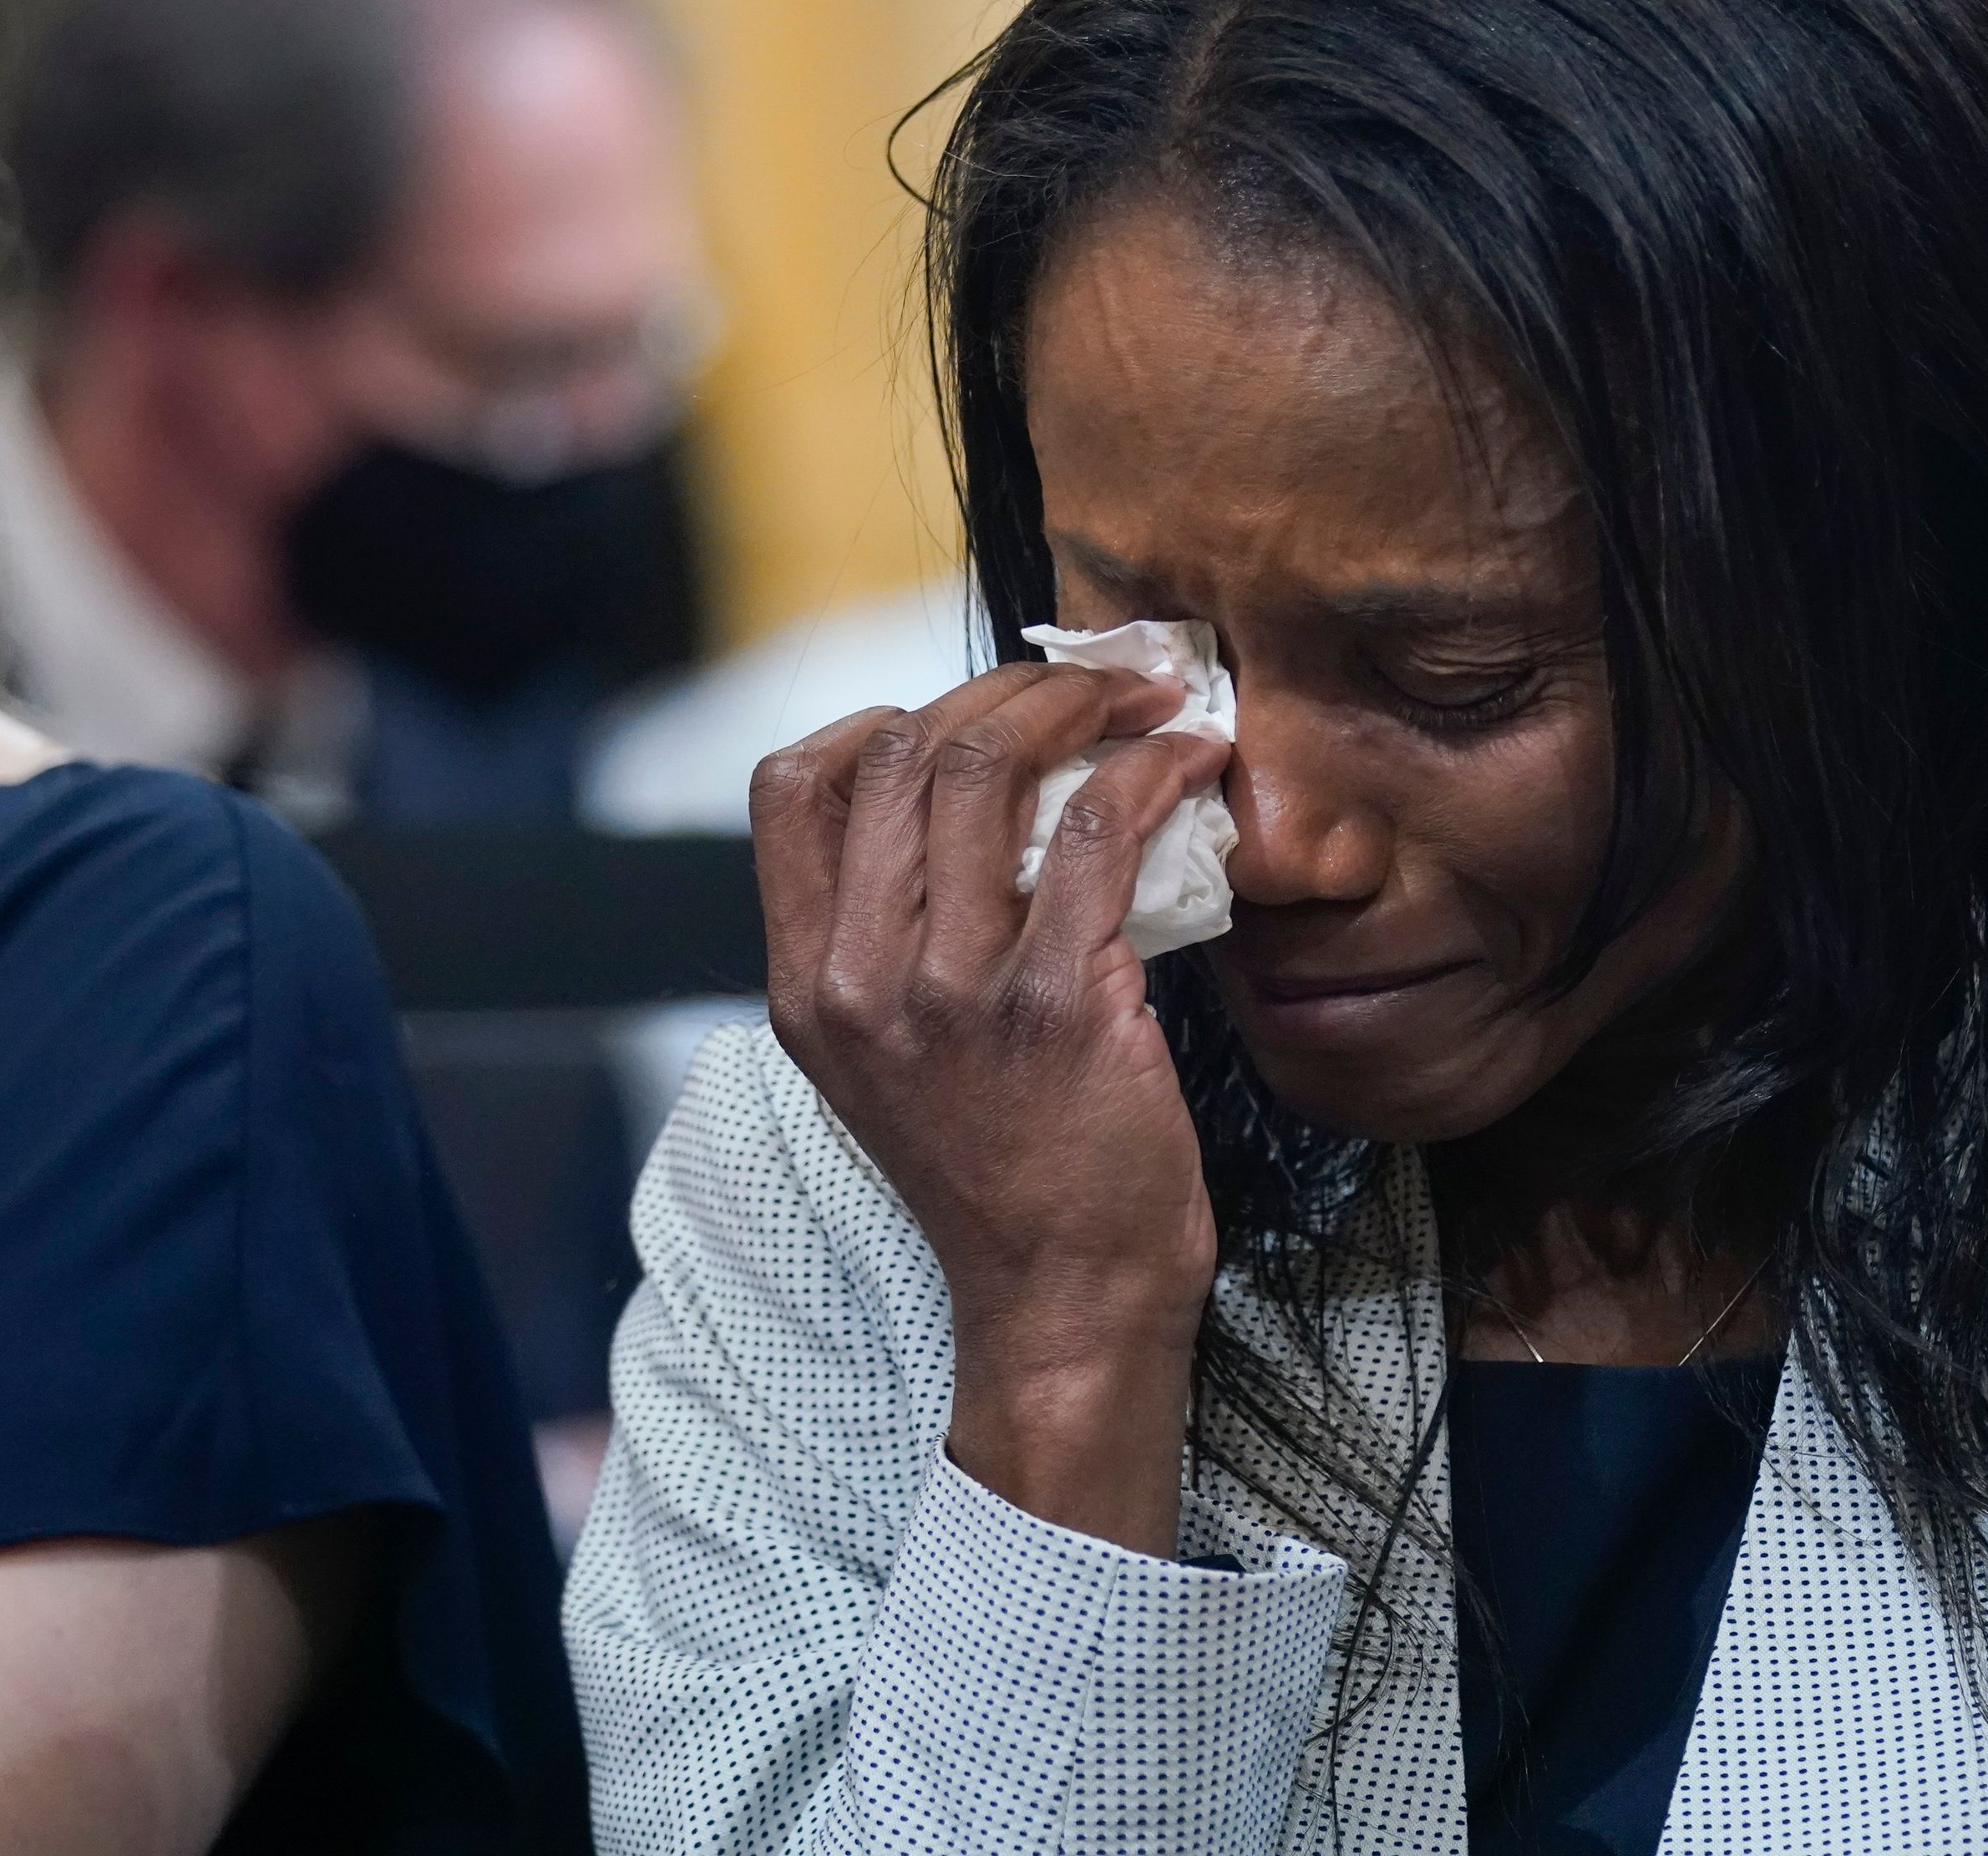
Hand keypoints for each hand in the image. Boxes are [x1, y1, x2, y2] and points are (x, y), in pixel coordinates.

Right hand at [750, 663, 1233, 1554]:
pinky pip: (1101, 833)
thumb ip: (896, 939)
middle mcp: (860, 982)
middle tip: (1092, 685)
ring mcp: (953, 995)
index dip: (884, 716)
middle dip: (1008, 692)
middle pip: (902, 755)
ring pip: (991, 772)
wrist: (1063, 1301)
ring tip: (1150, 702)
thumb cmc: (1003, 1174)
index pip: (793, 787)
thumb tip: (970, 801)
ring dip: (1085, 708)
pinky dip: (1155, 772)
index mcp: (807, 986)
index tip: (971, 713)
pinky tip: (1195, 762)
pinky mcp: (1059, 1009)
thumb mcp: (894, 1058)